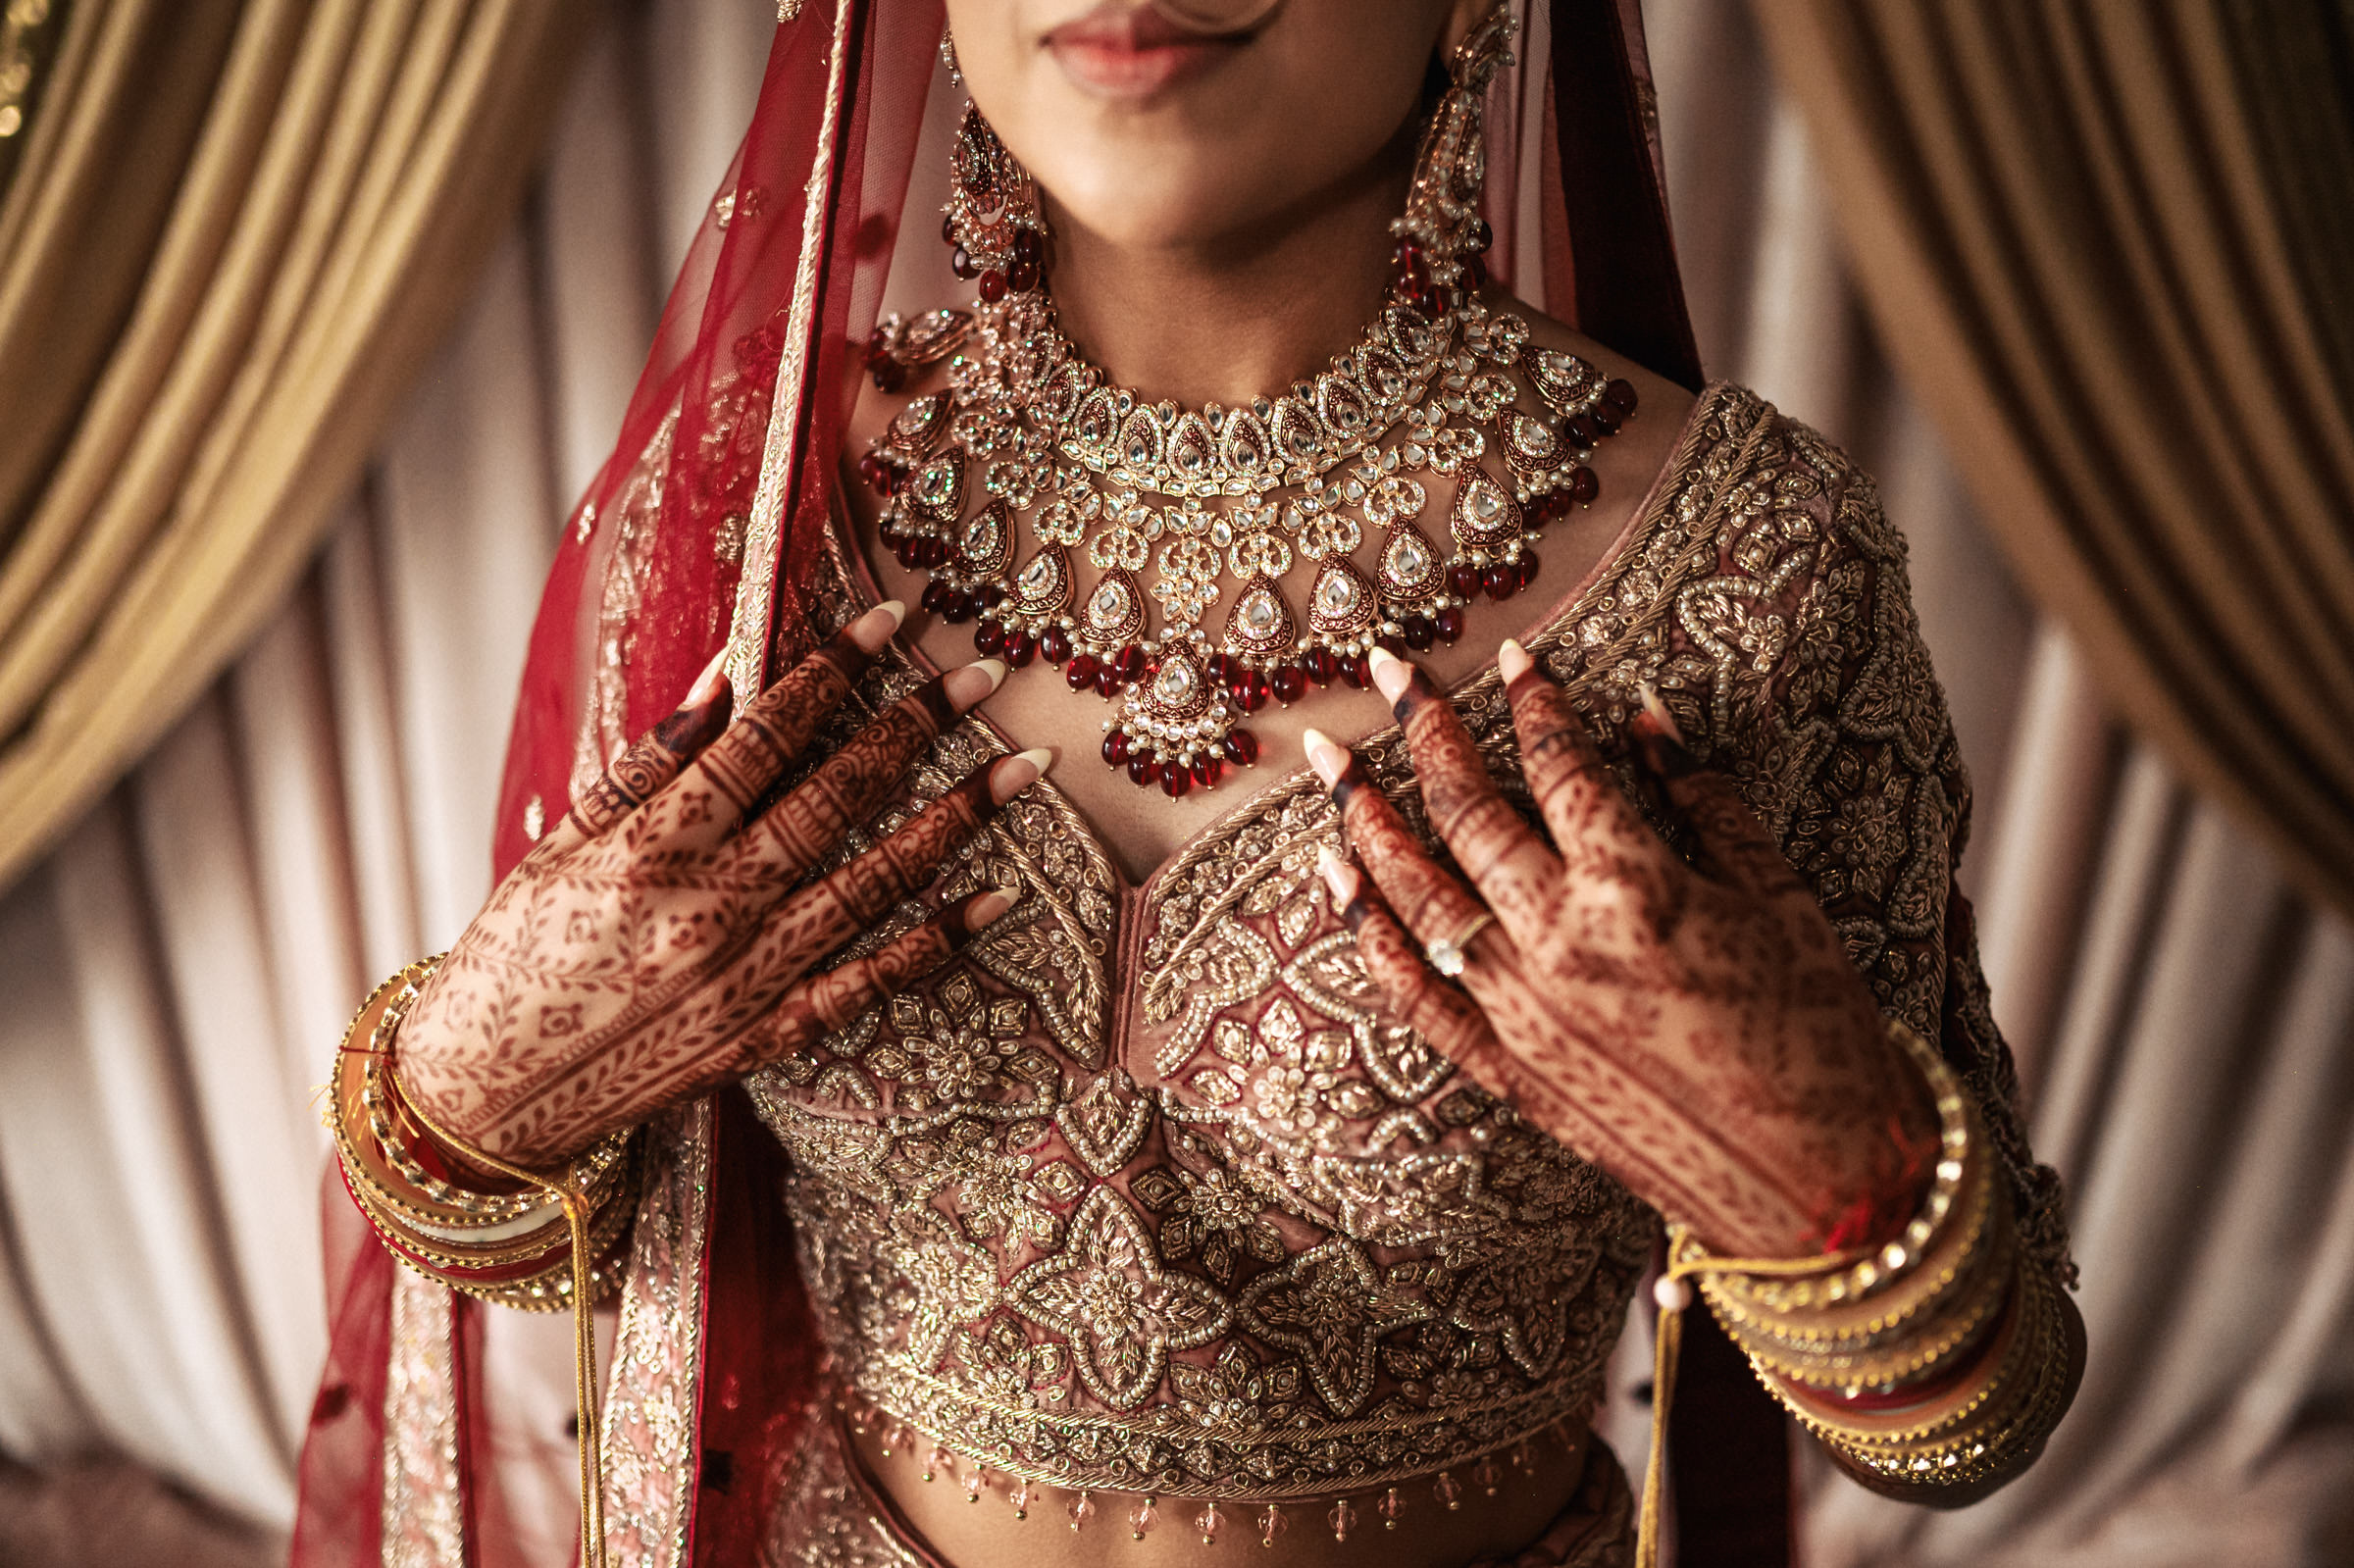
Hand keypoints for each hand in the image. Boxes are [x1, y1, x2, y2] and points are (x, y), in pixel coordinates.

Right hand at [396, 602, 1047, 1169]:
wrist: (487, 1098)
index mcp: (650, 845)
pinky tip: (992, 899)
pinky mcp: (765, 1037)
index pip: (761, 738)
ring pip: (872, 883)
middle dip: (915, 727)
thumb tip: (725, 676)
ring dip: (954, 819)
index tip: (890, 621)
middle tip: (982, 675)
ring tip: (1020, 768)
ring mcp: (746, 977)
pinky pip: (868, 985)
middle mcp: (708, 907)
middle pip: (834, 799)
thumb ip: (649, 762)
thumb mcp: (564, 843)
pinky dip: (934, 942)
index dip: (831, 672)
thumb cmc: (516, 955)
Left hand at [1307, 642, 1937, 1258]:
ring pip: (1418, 895)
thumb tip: (1646, 720)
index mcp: (1636, 888)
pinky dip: (1371, 936)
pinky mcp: (1510, 1073)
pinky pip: (1416, 997)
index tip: (1512, 656)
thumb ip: (1706, 801)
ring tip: (1329, 760)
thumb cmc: (1824, 1036)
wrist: (1825, 1186)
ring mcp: (1521, 1012)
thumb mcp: (1783, 897)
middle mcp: (1559, 943)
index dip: (1534, 702)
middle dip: (1423, 731)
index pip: (1560, 767)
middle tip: (1388, 668)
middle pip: (1468, 813)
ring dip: (1365, 819)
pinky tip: (1337, 883)